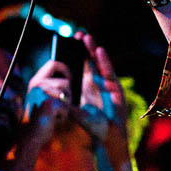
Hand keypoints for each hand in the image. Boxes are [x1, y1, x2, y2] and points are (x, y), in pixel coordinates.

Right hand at [22, 60, 71, 146]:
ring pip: (68, 94)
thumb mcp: (43, 97)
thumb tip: (69, 77)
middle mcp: (38, 85)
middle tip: (61, 105)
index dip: (65, 69)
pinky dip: (63, 115)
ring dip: (66, 105)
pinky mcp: (51, 104)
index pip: (53, 64)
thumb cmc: (41, 117)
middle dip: (68, 95)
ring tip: (55, 113)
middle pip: (66, 82)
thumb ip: (51, 86)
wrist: (31, 136)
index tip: (70, 77)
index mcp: (36, 81)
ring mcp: (44, 94)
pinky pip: (66, 106)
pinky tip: (54, 119)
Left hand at [77, 33, 128, 167]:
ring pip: (98, 63)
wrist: (110, 136)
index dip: (74, 57)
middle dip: (82, 49)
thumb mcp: (77, 115)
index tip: (67, 45)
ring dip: (92, 50)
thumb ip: (68, 107)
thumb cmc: (94, 127)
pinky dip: (104, 60)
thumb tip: (55, 100)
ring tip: (86, 38)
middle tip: (76, 35)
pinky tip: (99, 51)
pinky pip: (108, 70)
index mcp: (84, 87)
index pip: (78, 68)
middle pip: (88, 61)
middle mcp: (95, 82)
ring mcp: (105, 83)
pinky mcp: (115, 86)